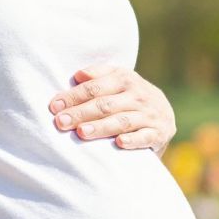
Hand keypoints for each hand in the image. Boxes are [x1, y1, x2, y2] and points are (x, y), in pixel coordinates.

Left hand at [49, 64, 175, 151]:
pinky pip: (145, 137)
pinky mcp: (158, 133)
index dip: (74, 96)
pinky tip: (119, 143)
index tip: (54, 106)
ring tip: (82, 132)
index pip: (95, 88)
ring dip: (101, 127)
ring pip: (122, 121)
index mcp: (125, 79)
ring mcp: (149, 115)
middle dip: (81, 113)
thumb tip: (78, 75)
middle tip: (60, 122)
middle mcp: (138, 95)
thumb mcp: (118, 79)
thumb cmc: (130, 96)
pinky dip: (133, 140)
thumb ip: (98, 75)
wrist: (164, 114)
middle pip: (105, 105)